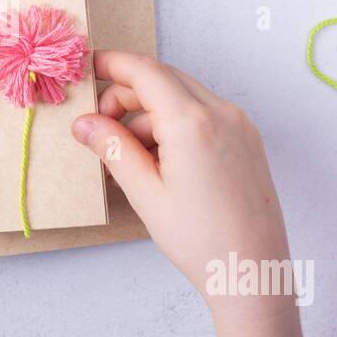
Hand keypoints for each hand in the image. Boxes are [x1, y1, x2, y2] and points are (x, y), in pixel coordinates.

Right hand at [71, 50, 290, 320]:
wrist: (252, 272)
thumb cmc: (201, 240)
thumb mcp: (145, 193)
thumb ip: (112, 149)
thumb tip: (84, 124)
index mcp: (193, 122)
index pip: (145, 72)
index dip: (113, 64)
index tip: (89, 67)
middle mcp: (222, 113)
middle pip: (164, 79)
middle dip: (127, 94)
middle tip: (100, 126)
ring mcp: (239, 126)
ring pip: (183, 97)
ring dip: (150, 112)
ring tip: (128, 155)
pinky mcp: (247, 141)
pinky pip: (203, 115)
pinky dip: (174, 124)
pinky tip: (158, 159)